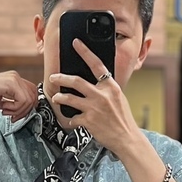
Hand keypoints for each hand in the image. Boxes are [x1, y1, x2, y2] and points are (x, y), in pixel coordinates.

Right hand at [0, 70, 37, 121]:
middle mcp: (16, 77)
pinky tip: (3, 108)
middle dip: (25, 111)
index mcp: (15, 80)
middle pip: (33, 96)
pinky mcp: (12, 83)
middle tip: (13, 117)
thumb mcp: (2, 102)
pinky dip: (14, 108)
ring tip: (5, 111)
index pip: (32, 93)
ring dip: (18, 110)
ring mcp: (15, 78)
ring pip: (29, 100)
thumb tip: (25, 112)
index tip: (17, 115)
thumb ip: (15, 105)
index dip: (28, 107)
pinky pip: (22, 100)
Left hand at [50, 40, 139, 156]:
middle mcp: (101, 95)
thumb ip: (105, 89)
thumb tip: (93, 83)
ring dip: (60, 97)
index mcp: (110, 86)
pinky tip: (70, 120)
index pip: (96, 64)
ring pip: (70, 98)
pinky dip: (69, 120)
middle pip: (76, 81)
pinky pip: (72, 118)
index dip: (85, 52)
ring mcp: (94, 108)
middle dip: (61, 78)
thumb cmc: (123, 119)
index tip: (76, 43)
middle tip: (54, 77)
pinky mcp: (88, 121)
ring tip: (56, 98)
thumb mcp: (118, 98)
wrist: (127, 138)